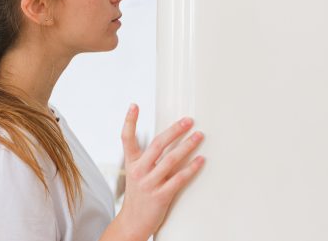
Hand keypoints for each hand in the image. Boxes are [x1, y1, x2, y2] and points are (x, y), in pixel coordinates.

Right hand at [117, 103, 205, 239]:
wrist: (132, 222)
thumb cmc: (138, 195)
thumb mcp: (136, 174)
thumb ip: (147, 158)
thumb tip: (167, 139)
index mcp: (132, 163)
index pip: (126, 138)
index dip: (129, 121)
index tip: (134, 105)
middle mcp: (139, 171)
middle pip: (158, 144)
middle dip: (175, 130)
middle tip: (189, 121)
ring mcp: (149, 184)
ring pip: (171, 159)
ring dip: (188, 146)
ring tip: (199, 136)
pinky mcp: (160, 196)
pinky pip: (179, 179)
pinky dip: (191, 168)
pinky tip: (201, 160)